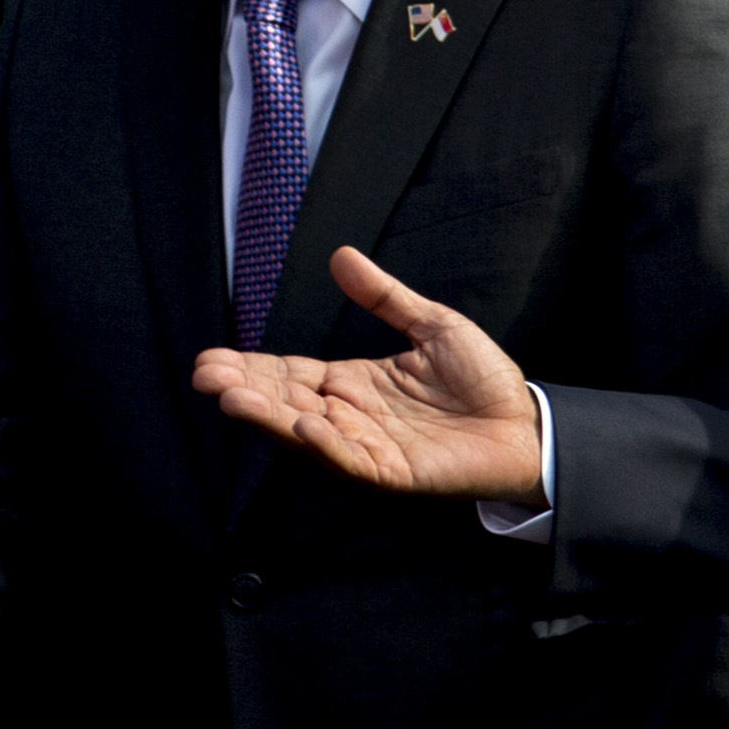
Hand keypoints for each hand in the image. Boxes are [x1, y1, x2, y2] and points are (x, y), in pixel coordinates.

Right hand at [194, 248, 544, 502]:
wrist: (525, 423)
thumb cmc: (481, 379)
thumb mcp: (430, 325)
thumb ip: (384, 296)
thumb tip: (340, 254)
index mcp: (353, 383)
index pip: (290, 374)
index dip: (251, 367)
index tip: (210, 359)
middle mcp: (351, 417)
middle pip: (285, 403)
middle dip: (244, 390)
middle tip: (204, 376)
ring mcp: (368, 447)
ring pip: (307, 433)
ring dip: (269, 417)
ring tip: (231, 398)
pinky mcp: (394, 473)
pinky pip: (352, 459)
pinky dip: (328, 445)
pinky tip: (304, 425)